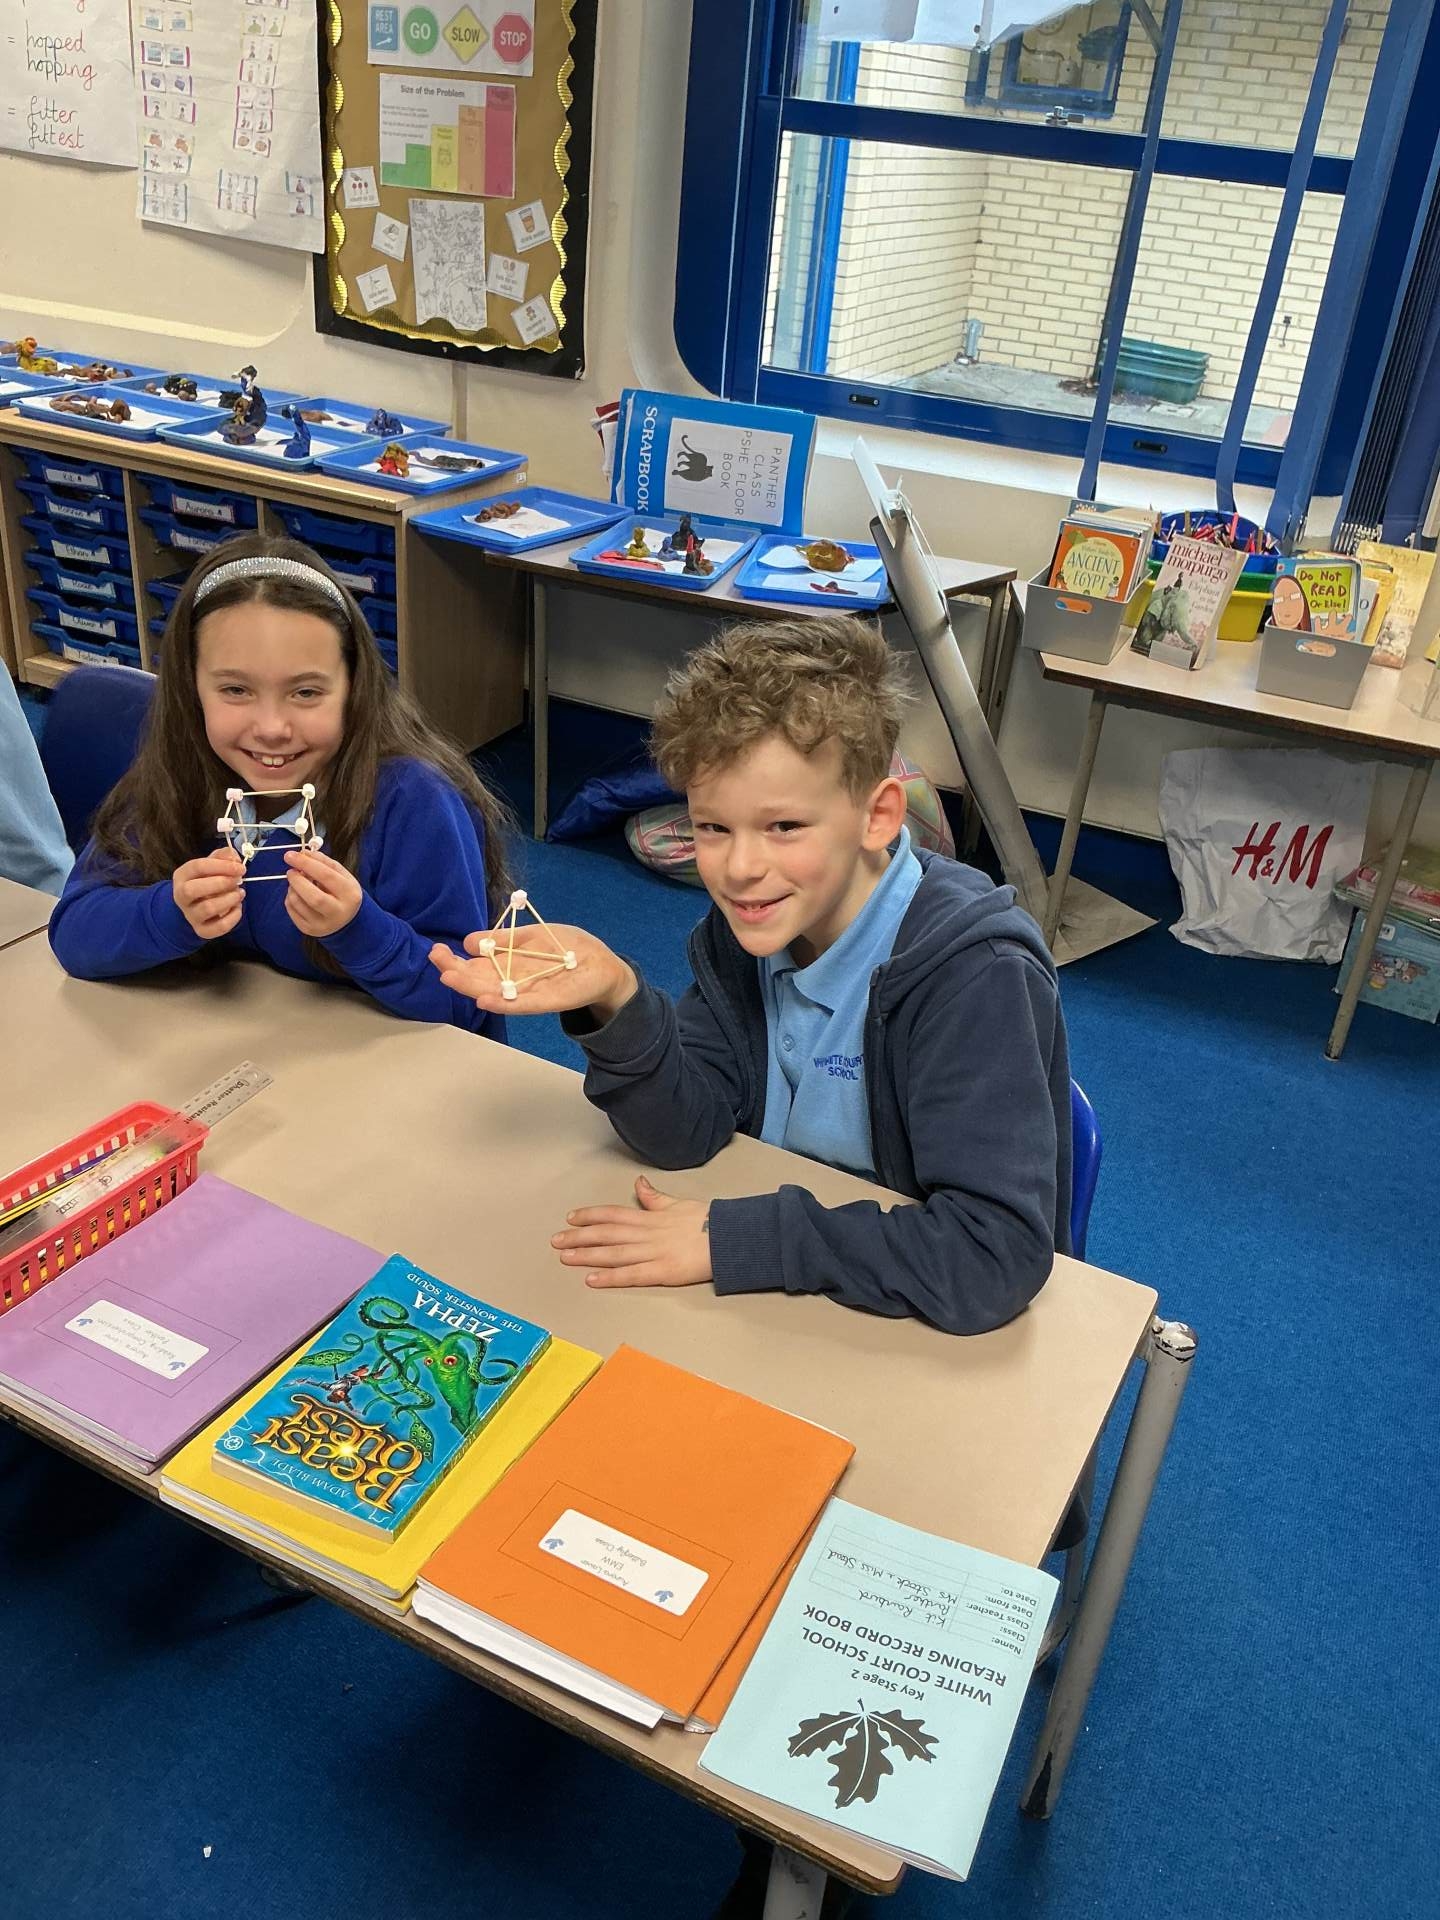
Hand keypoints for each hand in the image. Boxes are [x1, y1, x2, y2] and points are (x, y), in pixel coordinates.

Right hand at [172, 851, 244, 939]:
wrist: (195, 907)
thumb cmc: (206, 881)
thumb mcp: (211, 864)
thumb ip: (223, 856)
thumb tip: (234, 857)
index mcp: (182, 876)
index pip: (197, 867)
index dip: (222, 866)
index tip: (240, 868)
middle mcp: (181, 896)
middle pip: (193, 889)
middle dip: (221, 883)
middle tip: (238, 880)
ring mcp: (190, 915)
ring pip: (207, 908)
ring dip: (229, 899)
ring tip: (239, 894)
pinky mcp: (202, 930)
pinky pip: (218, 927)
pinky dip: (233, 917)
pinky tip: (238, 908)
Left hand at [283, 848, 362, 936]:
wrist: (347, 921)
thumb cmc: (342, 893)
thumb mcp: (342, 875)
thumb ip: (324, 862)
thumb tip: (303, 853)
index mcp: (350, 895)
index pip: (327, 876)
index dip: (306, 863)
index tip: (290, 855)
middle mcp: (338, 912)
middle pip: (313, 896)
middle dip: (297, 879)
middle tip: (291, 871)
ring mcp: (322, 924)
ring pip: (298, 903)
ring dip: (292, 888)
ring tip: (297, 882)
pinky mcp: (309, 930)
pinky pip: (292, 911)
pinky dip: (290, 898)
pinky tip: (298, 895)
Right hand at [428, 922, 636, 1020]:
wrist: (602, 965)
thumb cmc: (567, 949)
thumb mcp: (532, 935)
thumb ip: (504, 938)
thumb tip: (469, 941)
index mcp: (507, 964)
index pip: (474, 964)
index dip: (455, 959)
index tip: (436, 950)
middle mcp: (512, 982)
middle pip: (479, 980)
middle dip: (457, 972)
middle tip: (437, 963)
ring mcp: (527, 994)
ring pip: (494, 993)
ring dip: (472, 988)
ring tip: (451, 979)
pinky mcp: (547, 1002)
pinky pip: (522, 1004)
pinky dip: (503, 1003)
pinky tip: (485, 1000)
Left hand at [550, 1176, 713, 1289]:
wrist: (729, 1238)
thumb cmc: (706, 1221)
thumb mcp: (678, 1203)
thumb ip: (655, 1198)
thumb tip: (639, 1182)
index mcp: (650, 1216)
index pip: (613, 1214)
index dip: (590, 1215)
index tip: (571, 1218)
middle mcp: (647, 1233)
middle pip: (607, 1233)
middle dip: (579, 1237)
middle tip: (556, 1240)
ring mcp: (653, 1253)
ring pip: (613, 1253)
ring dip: (587, 1255)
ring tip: (565, 1257)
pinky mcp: (662, 1272)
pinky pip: (631, 1274)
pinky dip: (610, 1277)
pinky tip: (591, 1279)